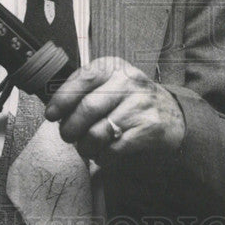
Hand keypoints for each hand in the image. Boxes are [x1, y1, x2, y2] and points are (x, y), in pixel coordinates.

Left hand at [45, 56, 185, 166]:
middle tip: (68, 137)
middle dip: (70, 129)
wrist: (173, 115)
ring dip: (86, 147)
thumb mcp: (111, 84)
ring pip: (97, 133)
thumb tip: (54, 110)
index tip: (51, 114)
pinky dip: (103, 157)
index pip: (82, 79)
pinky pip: (113, 150)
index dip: (62, 99)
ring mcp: (140, 104)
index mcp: (114, 67)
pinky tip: (105, 154)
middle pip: (87, 109)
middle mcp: (129, 81)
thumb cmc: (131, 100)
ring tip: (87, 148)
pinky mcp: (149, 128)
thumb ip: (84, 90)